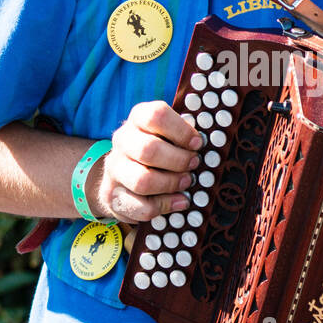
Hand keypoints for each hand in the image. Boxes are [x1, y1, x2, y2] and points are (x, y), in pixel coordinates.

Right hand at [85, 100, 203, 223]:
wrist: (122, 177)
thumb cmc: (157, 151)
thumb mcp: (167, 134)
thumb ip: (184, 133)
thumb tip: (207, 140)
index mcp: (137, 119)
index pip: (156, 115)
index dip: (181, 130)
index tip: (197, 143)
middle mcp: (122, 141)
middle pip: (149, 149)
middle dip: (178, 160)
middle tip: (194, 164)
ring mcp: (115, 170)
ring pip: (143, 181)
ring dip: (171, 184)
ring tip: (186, 182)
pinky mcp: (115, 197)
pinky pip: (142, 207)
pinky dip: (165, 205)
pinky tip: (179, 201)